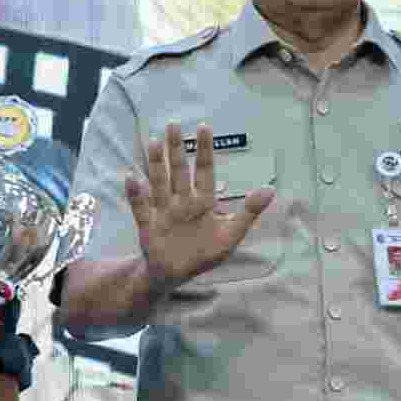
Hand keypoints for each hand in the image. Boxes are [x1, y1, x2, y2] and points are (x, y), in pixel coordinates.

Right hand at [123, 121, 274, 286]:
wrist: (175, 275)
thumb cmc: (204, 254)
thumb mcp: (231, 234)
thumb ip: (249, 212)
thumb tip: (270, 190)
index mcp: (203, 202)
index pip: (205, 171)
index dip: (205, 150)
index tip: (204, 127)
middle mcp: (182, 202)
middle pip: (179, 171)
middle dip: (176, 149)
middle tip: (173, 125)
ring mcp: (164, 211)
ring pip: (160, 183)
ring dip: (157, 164)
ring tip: (153, 142)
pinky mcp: (148, 225)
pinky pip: (141, 208)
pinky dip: (135, 193)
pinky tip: (130, 177)